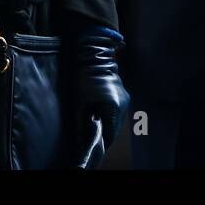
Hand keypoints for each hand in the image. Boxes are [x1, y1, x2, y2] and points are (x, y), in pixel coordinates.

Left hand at [71, 33, 129, 168]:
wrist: (94, 55)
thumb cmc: (84, 78)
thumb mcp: (79, 103)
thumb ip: (81, 123)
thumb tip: (79, 141)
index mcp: (113, 108)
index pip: (110, 135)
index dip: (101, 144)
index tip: (93, 149)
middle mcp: (123, 105)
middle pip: (114, 129)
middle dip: (103, 135)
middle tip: (92, 139)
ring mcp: (125, 99)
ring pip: (117, 121)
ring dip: (107, 125)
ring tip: (94, 126)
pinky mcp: (124, 95)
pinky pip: (118, 112)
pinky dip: (110, 116)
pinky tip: (99, 113)